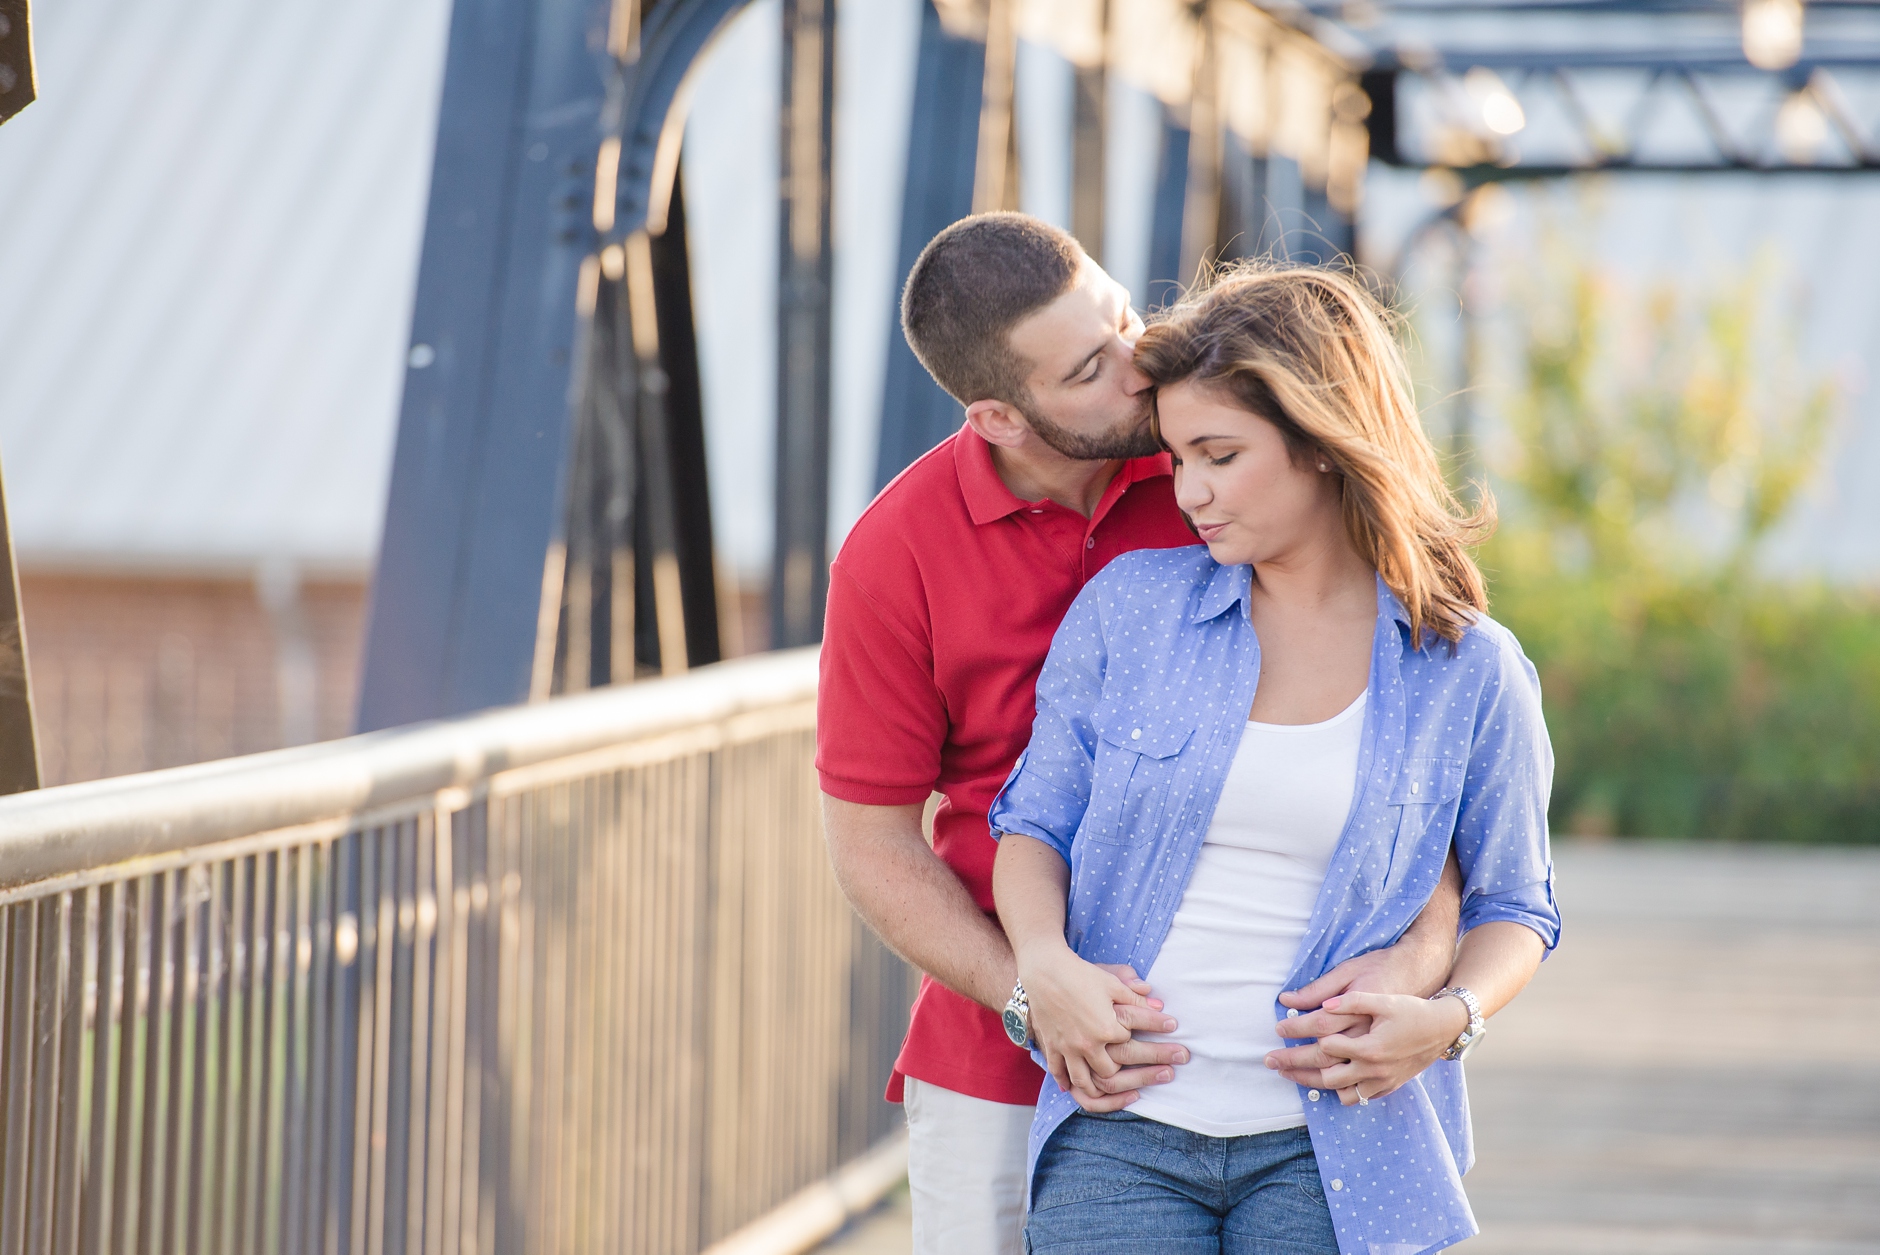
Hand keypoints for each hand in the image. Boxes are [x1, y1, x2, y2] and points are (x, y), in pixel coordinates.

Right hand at [1018, 944, 1172, 1099]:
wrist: (1044, 971)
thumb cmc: (1081, 975)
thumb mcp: (1112, 983)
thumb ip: (1136, 998)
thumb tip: (1159, 1005)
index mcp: (1105, 1029)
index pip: (1130, 1040)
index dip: (1145, 1034)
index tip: (1167, 1030)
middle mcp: (1087, 1045)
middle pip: (1111, 1070)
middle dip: (1131, 1074)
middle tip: (1156, 1074)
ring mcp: (1067, 1049)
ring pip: (1085, 1082)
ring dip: (1099, 1089)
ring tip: (1112, 1092)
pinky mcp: (1051, 1046)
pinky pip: (1058, 1073)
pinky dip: (1066, 1082)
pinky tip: (1073, 1088)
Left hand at [1264, 935, 1452, 1085]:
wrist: (1444, 1027)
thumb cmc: (1412, 1008)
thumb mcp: (1381, 997)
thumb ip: (1350, 1000)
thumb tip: (1322, 1004)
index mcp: (1369, 1045)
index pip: (1323, 1043)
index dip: (1298, 1035)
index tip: (1278, 1029)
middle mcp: (1373, 1068)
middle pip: (1324, 1073)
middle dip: (1294, 1066)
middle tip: (1270, 1061)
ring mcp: (1381, 1080)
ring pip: (1338, 1090)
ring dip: (1311, 1083)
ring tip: (1290, 1075)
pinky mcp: (1388, 1085)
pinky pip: (1358, 1097)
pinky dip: (1338, 1093)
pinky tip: (1323, 1084)